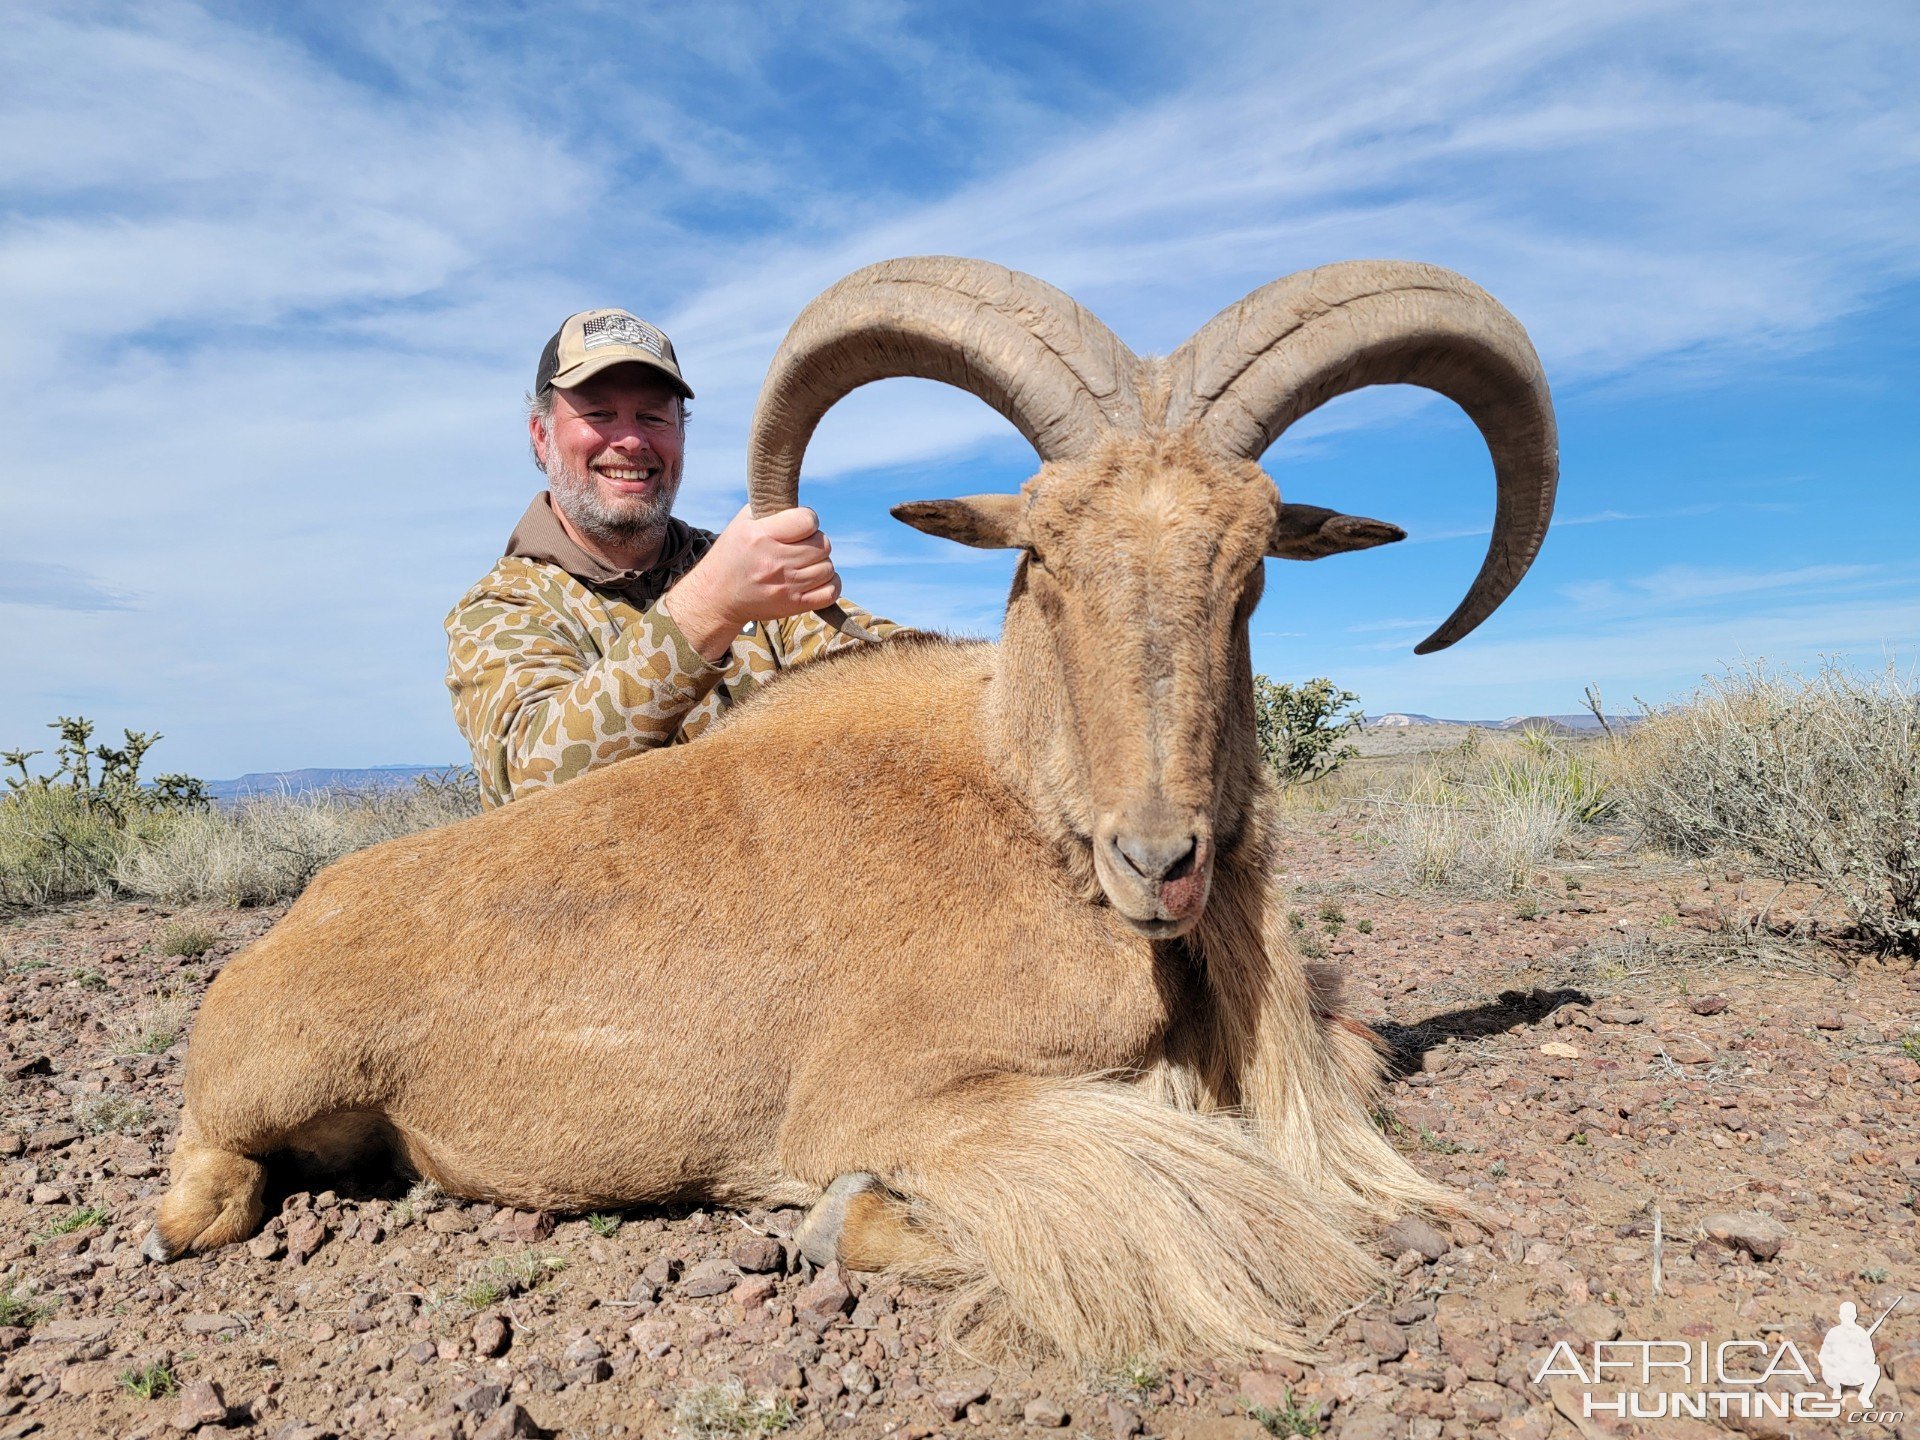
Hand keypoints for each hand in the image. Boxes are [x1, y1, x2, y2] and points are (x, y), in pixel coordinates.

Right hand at [662, 505, 841, 660]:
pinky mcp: (793, 605)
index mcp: (761, 536)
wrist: (717, 596)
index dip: (808, 520)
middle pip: (822, 545)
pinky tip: (815, 579)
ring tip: (803, 563)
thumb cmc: (733, 554)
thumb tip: (800, 504)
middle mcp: (774, 562)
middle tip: (800, 546)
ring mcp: (785, 586)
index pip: (807, 521)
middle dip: (814, 542)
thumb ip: (771, 508)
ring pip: (828, 567)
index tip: (798, 525)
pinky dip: (830, 584)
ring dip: (820, 563)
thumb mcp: (742, 523)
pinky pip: (831, 592)